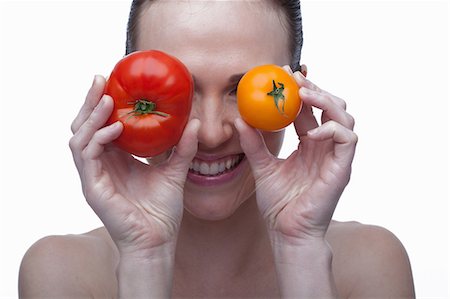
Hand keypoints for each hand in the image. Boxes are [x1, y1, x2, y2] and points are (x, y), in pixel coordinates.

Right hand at [69, 75, 199, 256]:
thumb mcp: (175, 171)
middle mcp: (101, 164)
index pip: (101, 125)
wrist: (158, 241)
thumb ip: (183, 147)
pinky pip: (87, 155)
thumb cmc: (162, 210)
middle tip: (100, 78)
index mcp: (116, 159)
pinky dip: (98, 138)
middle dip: (90, 101)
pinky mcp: (92, 187)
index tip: (113, 80)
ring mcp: (93, 176)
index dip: (103, 103)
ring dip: (91, 115)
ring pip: (79, 137)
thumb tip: (196, 122)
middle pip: (85, 126)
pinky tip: (115, 127)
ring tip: (106, 97)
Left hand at [235, 68, 356, 245]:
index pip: (309, 109)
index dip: (300, 90)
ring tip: (303, 94)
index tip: (283, 74)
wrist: (286, 231)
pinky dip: (332, 129)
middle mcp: (325, 146)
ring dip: (326, 100)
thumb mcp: (262, 167)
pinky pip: (348, 138)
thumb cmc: (278, 204)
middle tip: (293, 78)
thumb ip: (253, 144)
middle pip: (331, 106)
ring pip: (345, 115)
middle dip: (315, 88)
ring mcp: (336, 156)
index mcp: (309, 144)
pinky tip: (310, 132)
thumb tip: (239, 120)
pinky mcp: (342, 168)